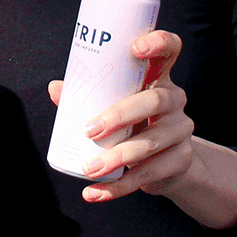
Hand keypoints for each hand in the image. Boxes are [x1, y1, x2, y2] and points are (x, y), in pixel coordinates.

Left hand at [46, 30, 236, 226]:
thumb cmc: (134, 122)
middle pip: (154, 100)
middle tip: (90, 130)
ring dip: (117, 157)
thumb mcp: (115, 104)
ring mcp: (181, 130)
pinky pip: (149, 175)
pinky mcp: (181, 160)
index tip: (134, 47)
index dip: (158, 43)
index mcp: (159, 77)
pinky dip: (118, 187)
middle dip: (120, 115)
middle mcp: (175, 99)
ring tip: (89, 169)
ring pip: (151, 143)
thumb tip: (55, 89)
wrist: (166, 163)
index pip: (170, 49)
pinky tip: (94, 193)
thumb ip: (87, 94)